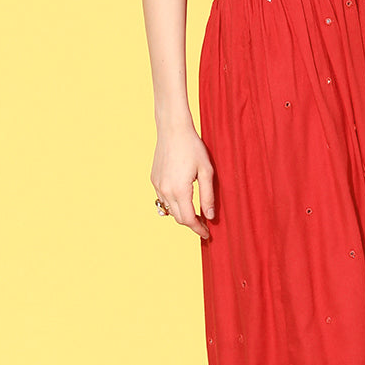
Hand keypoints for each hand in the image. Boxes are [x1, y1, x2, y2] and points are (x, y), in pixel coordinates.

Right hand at [151, 124, 215, 240]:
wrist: (173, 129)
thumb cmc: (193, 147)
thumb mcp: (206, 171)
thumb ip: (208, 196)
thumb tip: (209, 217)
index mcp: (180, 190)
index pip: (189, 220)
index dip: (199, 229)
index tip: (207, 234)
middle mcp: (166, 191)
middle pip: (179, 218)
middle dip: (191, 224)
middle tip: (204, 224)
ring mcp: (158, 185)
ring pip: (169, 210)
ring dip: (182, 215)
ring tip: (195, 214)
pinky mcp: (154, 179)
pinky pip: (163, 199)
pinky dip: (173, 204)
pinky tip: (183, 200)